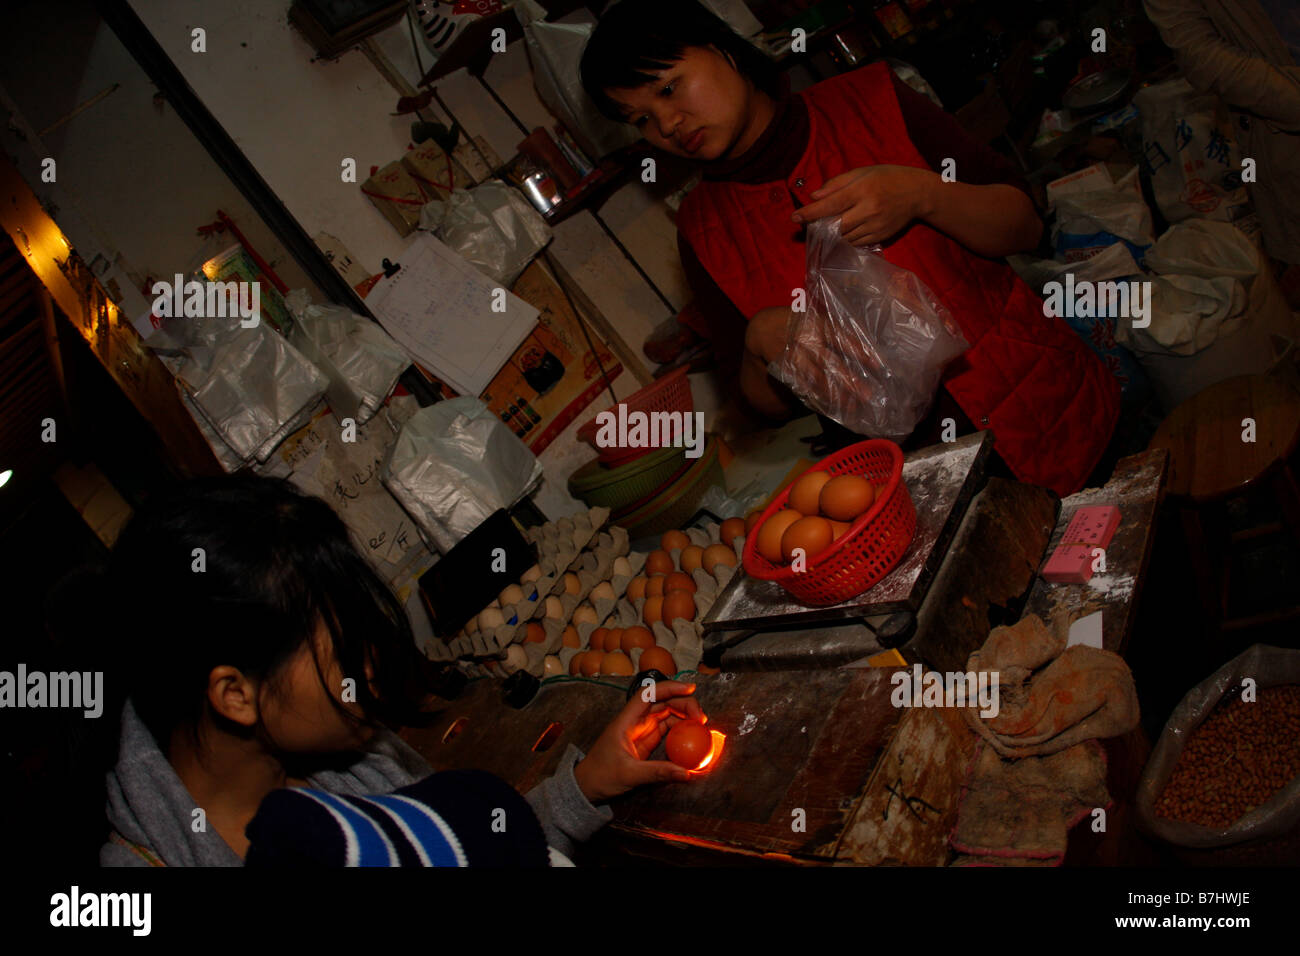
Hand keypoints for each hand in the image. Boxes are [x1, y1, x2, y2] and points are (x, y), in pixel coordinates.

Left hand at [573, 680, 705, 802]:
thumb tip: (686, 773)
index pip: (649, 694)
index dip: (670, 687)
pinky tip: (692, 738)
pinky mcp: (647, 741)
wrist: (587, 786)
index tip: (691, 689)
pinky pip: (667, 730)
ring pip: (667, 714)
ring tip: (701, 727)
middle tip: (702, 719)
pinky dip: (681, 731)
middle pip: (663, 702)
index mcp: (627, 720)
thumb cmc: (600, 775)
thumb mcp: (629, 774)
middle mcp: (635, 720)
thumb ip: (658, 772)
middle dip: (684, 704)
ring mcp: (642, 730)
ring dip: (685, 717)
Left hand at [792, 165, 937, 246]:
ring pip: (844, 237)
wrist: (917, 193)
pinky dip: (844, 240)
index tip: (794, 217)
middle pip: (835, 225)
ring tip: (823, 228)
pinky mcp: (879, 237)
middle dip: (818, 227)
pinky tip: (842, 233)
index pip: (831, 204)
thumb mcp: (861, 172)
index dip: (810, 212)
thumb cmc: (886, 178)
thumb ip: (836, 184)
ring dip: (830, 235)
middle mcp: (868, 210)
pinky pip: (855, 243)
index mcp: (862, 189)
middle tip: (807, 224)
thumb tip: (813, 197)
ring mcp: (875, 226)